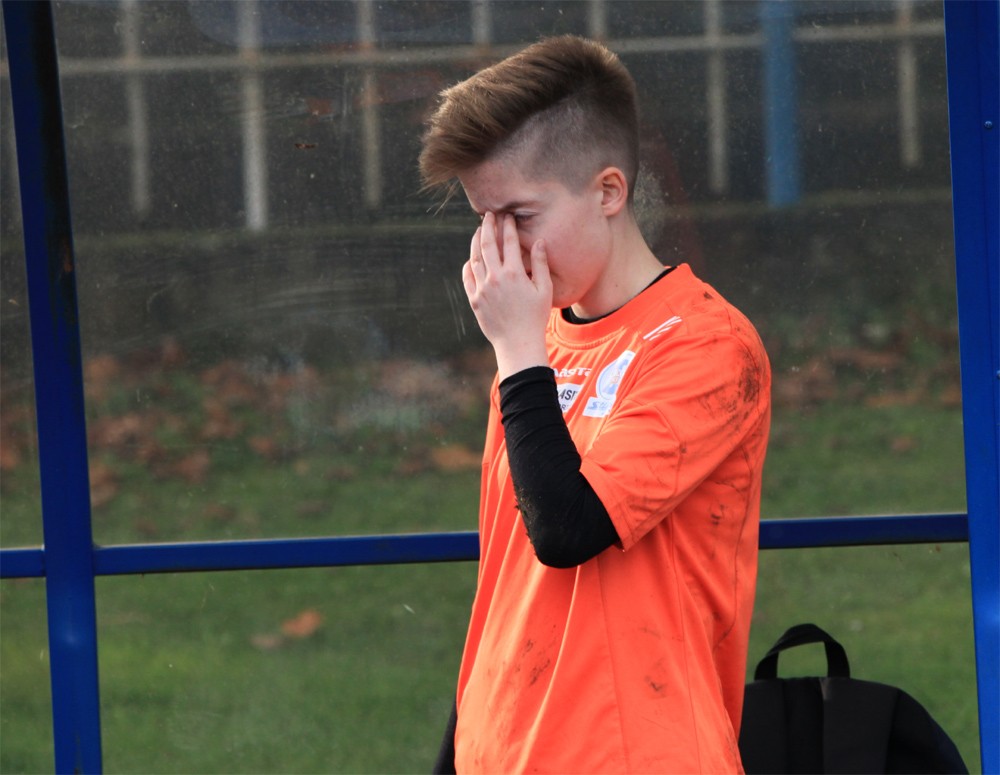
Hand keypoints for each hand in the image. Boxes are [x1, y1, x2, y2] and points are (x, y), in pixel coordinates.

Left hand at [463, 212, 551, 378]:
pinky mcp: (474, 300)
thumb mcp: (544, 289)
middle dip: (487, 226)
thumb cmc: (535, 317)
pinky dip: (469, 264)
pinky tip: (472, 258)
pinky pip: (467, 276)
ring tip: (478, 232)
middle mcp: (495, 278)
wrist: (518, 343)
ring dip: (475, 242)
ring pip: (475, 258)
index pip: (509, 241)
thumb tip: (539, 241)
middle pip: (487, 244)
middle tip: (488, 215)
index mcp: (514, 273)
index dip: (507, 225)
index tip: (507, 215)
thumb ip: (540, 264)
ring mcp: (482, 288)